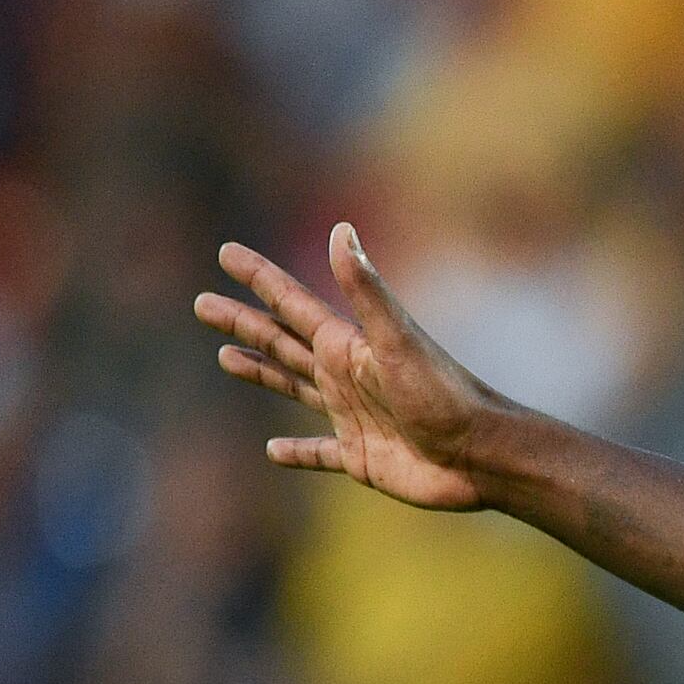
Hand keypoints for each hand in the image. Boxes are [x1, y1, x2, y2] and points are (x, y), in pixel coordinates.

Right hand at [195, 224, 502, 510]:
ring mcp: (351, 414)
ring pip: (293, 386)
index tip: (226, 253)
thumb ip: (366, 289)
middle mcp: (346, 375)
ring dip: (260, 371)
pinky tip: (273, 451)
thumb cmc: (444, 395)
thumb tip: (342, 228)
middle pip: (281, 341)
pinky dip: (295, 451)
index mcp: (348, 345)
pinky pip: (318, 452)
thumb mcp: (398, 339)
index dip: (259, 278)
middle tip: (202, 303)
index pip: (292, 303)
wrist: (481, 453)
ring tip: (226, 357)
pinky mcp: (358, 455)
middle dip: (243, 321)